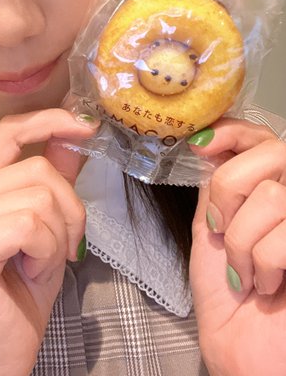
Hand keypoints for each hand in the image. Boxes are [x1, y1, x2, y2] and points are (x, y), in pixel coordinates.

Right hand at [0, 109, 96, 375]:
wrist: (0, 351)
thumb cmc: (24, 288)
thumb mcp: (51, 224)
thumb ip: (58, 176)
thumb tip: (78, 128)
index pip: (9, 130)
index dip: (49, 120)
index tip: (86, 124)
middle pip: (38, 170)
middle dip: (69, 210)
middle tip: (64, 247)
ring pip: (37, 198)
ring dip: (59, 236)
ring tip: (44, 262)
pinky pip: (28, 226)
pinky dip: (47, 250)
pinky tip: (33, 271)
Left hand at [189, 118, 285, 375]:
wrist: (243, 348)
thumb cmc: (226, 294)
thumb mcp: (210, 225)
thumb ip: (216, 182)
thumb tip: (208, 143)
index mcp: (270, 185)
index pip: (263, 134)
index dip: (234, 131)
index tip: (201, 146)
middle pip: (271, 152)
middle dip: (230, 189)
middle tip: (221, 226)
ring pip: (271, 196)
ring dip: (242, 240)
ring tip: (243, 269)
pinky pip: (283, 238)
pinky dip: (262, 264)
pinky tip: (267, 284)